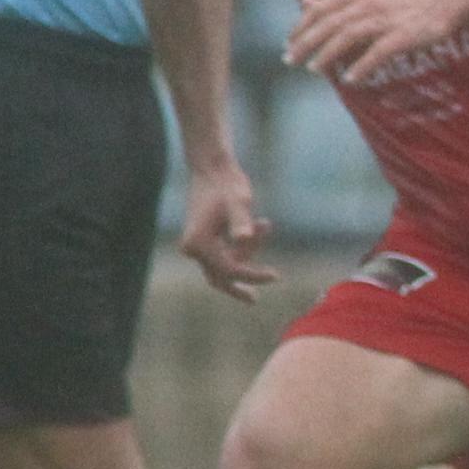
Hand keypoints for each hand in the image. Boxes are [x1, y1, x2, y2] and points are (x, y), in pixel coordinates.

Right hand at [179, 159, 277, 301]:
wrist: (213, 168)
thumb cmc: (227, 184)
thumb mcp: (239, 202)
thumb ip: (241, 221)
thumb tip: (243, 239)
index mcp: (197, 243)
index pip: (228, 270)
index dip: (252, 275)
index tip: (276, 275)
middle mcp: (192, 248)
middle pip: (218, 278)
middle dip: (238, 287)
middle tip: (254, 300)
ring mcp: (198, 245)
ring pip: (227, 264)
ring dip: (250, 251)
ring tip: (264, 223)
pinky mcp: (205, 240)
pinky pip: (228, 253)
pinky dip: (247, 245)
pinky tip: (263, 224)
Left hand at [287, 0, 467, 85]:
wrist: (443, 0)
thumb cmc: (401, 3)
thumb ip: (335, 3)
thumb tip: (303, 2)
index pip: (322, 9)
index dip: (302, 27)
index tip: (288, 44)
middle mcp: (368, 4)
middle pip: (331, 23)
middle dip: (307, 42)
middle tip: (290, 61)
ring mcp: (386, 19)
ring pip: (350, 35)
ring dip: (328, 53)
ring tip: (314, 69)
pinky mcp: (404, 35)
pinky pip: (378, 52)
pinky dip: (362, 66)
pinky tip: (350, 80)